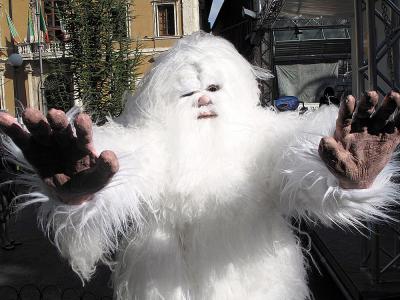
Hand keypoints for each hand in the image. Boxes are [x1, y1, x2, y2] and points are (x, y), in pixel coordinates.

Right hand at [0, 108, 118, 203]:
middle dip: (57, 120)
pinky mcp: (32, 150)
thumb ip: (107, 168)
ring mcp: (48, 143)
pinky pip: (21, 138)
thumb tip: (109, 154)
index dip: (83, 127)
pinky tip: (2, 118)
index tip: (82, 119)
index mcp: (83, 144)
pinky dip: (11, 128)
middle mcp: (65, 139)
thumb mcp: (100, 178)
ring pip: (41, 129)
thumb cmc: (88, 181)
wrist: (72, 192)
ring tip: (29, 114)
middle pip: (61, 127)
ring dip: (35, 121)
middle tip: (55, 114)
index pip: (84, 134)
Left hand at [319, 90, 399, 188]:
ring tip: (394, 96)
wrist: (358, 178)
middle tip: (371, 94)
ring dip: (388, 105)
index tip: (349, 99)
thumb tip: (324, 140)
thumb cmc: (344, 168)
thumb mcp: (335, 163)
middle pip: (364, 111)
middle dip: (367, 102)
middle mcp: (360, 126)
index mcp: (345, 131)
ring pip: (382, 114)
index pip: (345, 117)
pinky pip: (398, 125)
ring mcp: (375, 130)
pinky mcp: (390, 137)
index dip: (347, 108)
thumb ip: (329, 152)